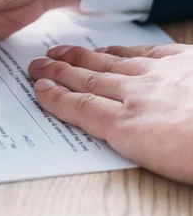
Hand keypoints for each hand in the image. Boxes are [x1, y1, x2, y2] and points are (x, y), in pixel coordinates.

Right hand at [28, 43, 192, 184]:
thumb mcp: (163, 166)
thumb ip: (133, 146)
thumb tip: (110, 134)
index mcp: (133, 128)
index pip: (83, 108)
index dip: (57, 98)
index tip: (40, 88)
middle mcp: (141, 95)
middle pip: (90, 81)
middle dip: (59, 73)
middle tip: (38, 65)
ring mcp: (163, 74)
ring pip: (111, 64)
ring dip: (81, 58)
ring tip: (61, 52)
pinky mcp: (186, 61)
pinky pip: (145, 51)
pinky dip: (121, 50)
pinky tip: (109, 49)